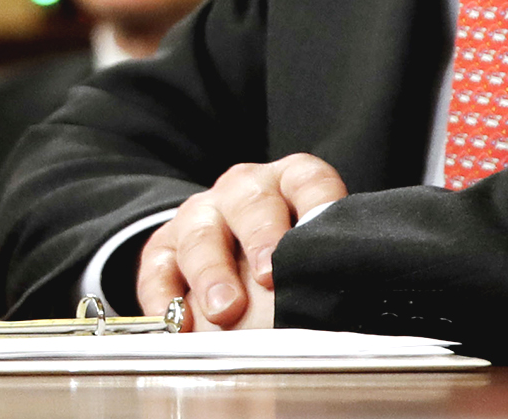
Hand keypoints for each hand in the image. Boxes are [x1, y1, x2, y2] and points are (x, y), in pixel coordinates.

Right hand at [137, 153, 346, 331]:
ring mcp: (200, 216)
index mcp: (289, 183)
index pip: (309, 182)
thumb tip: (349, 296)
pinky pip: (158, 268)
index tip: (320, 239)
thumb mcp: (309, 247)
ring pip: (201, 237)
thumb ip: (324, 263)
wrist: (230, 248)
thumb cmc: (284, 253)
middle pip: (251, 205)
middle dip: (261, 240)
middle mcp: (243, 192)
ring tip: (225, 312)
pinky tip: (178, 326)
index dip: (318, 206)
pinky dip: (165, 299)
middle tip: (269, 277)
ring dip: (212, 275)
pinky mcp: (163, 247)